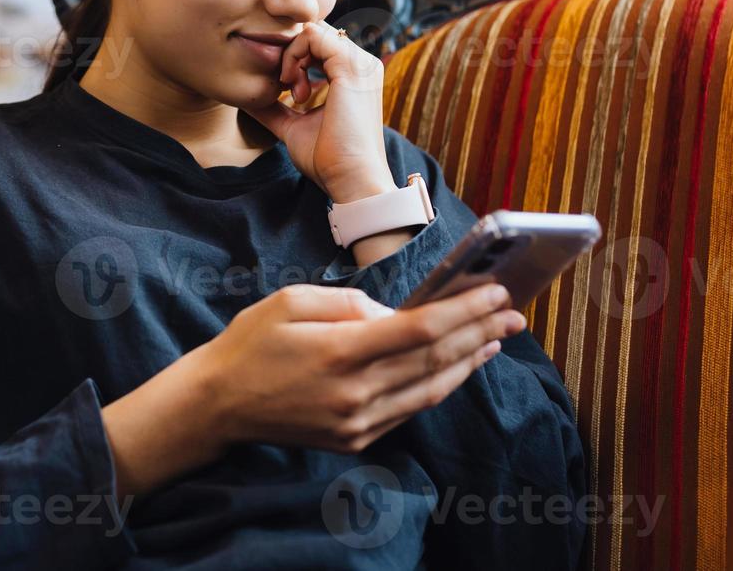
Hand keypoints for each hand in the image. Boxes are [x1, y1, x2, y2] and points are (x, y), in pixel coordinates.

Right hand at [198, 282, 524, 453]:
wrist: (219, 404)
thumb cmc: (253, 341)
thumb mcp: (293, 300)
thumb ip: (350, 303)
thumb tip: (397, 315)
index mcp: (340, 352)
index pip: (420, 329)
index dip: (464, 310)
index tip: (494, 291)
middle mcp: (355, 393)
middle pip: (435, 359)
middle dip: (481, 331)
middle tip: (513, 312)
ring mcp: (357, 423)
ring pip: (431, 389)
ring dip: (470, 361)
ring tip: (496, 337)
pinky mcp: (355, 439)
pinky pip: (409, 409)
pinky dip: (440, 384)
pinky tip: (456, 366)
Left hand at [240, 20, 395, 202]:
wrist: (350, 179)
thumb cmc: (327, 159)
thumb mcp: (294, 126)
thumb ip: (273, 108)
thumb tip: (244, 98)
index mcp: (353, 74)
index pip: (317, 42)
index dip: (292, 56)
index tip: (282, 88)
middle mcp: (361, 63)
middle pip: (314, 31)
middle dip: (289, 52)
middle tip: (282, 86)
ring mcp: (360, 62)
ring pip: (312, 29)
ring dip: (290, 54)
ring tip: (288, 88)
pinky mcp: (351, 66)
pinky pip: (314, 35)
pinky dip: (294, 54)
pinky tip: (291, 83)